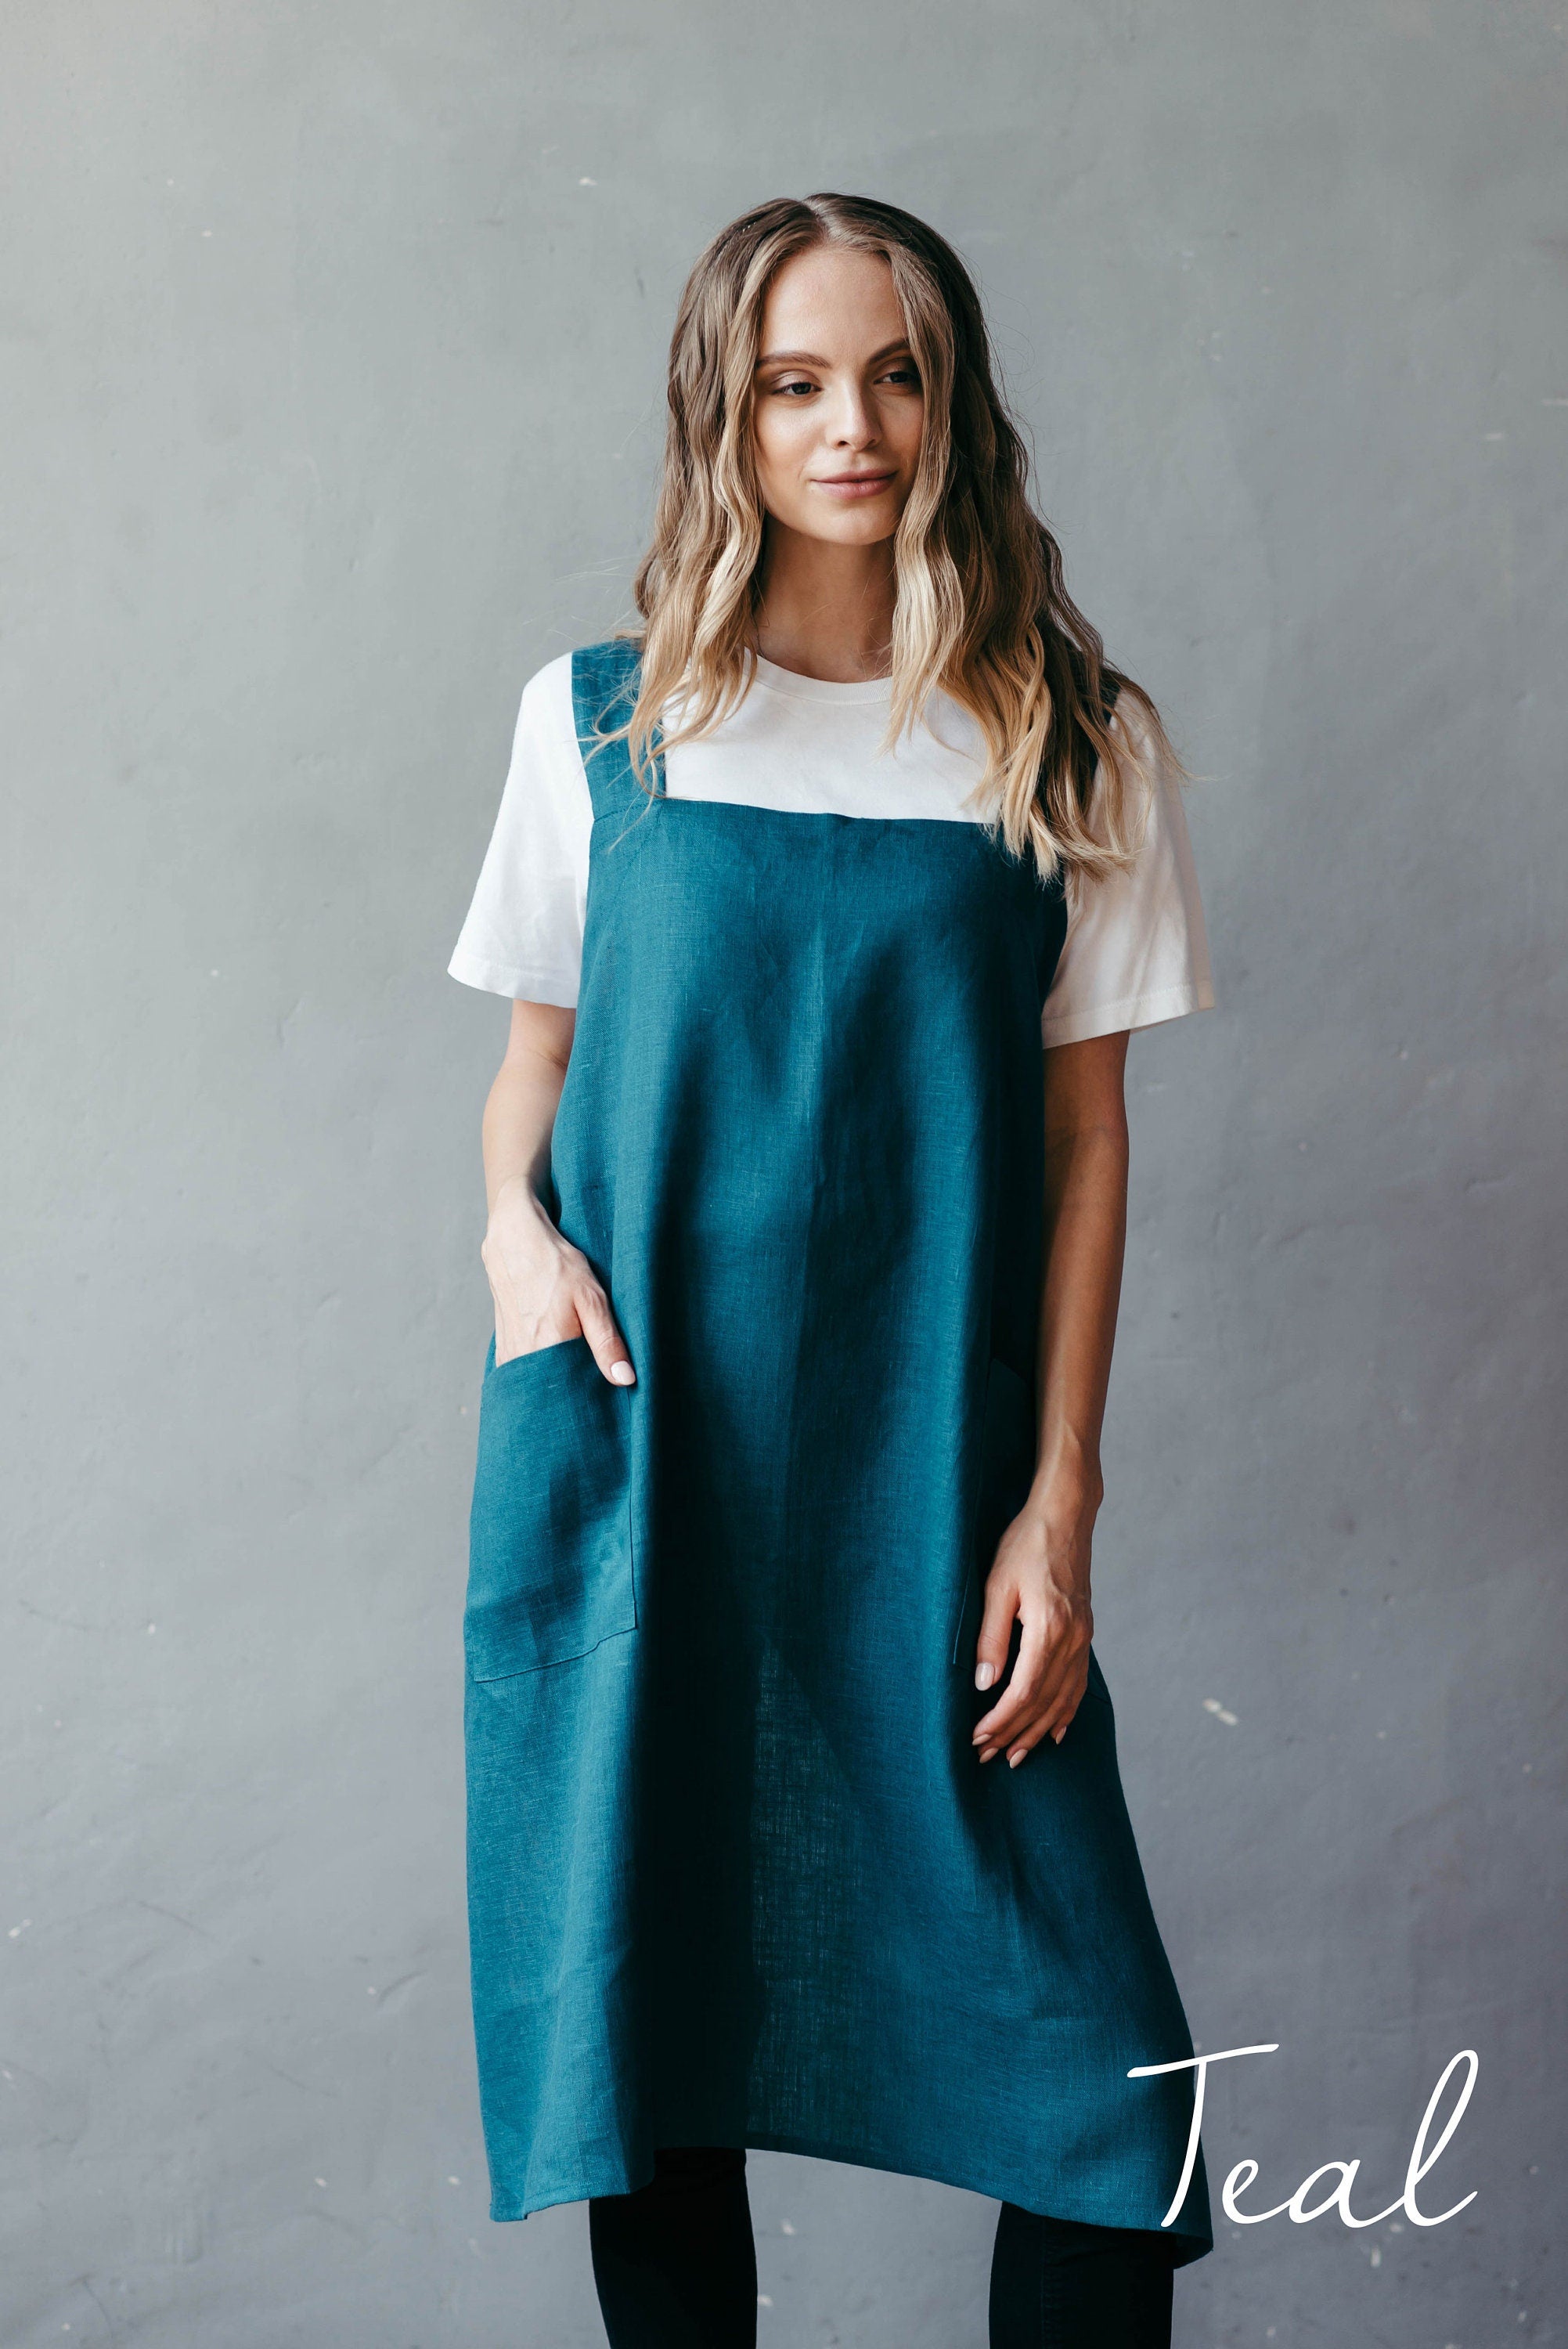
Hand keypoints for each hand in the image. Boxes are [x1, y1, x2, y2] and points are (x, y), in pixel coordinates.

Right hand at [480, 1174, 634, 1385]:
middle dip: (574, 1397)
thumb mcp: (591, 1298)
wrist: (514, 1240)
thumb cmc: (556, 1266)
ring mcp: (510, 1354)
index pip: (572, 1395)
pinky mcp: (503, 1348)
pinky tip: (555, 1369)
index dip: (591, 1401)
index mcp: (548, 1349)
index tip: (607, 1404)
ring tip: (577, 1382)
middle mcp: (523, 1357)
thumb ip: (607, 1342)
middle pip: (553, 1394)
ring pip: (537, 1384)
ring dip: (556, 1386)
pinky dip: (539, 1376)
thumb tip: (625, 1380)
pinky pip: (524, 1374)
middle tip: (595, 1396)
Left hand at [970, 1486, 1095, 1765]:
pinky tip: (1055, 1731)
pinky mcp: (1085, 1633)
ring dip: (1039, 1730)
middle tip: (988, 1755)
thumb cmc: (1025, 1545)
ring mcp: (1083, 1638)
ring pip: (1063, 1698)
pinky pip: (1078, 1684)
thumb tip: (983, 1685)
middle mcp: (1072, 1639)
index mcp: (1049, 1627)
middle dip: (1015, 1733)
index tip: (977, 1737)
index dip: (1000, 1720)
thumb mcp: (998, 1585)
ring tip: (1017, 1754)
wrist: (1064, 1517)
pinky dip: (1066, 1711)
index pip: (1024, 1691)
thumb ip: (990, 1637)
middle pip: (1043, 1702)